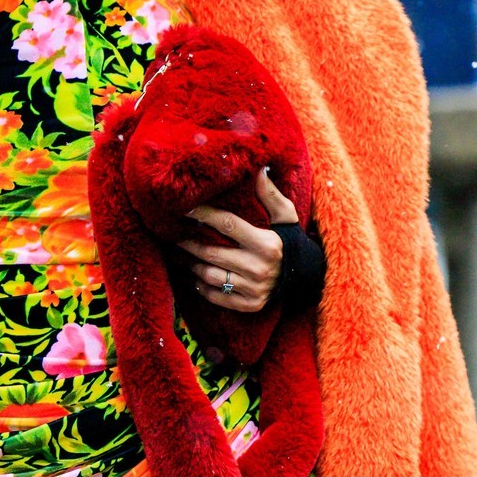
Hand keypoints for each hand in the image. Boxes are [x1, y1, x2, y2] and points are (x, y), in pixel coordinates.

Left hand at [178, 169, 297, 314]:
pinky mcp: (249, 305)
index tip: (185, 209)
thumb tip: (258, 171)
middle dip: (189, 242)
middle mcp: (259, 267)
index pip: (227, 225)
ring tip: (180, 255)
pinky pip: (216, 296)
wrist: (303, 277)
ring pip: (210, 275)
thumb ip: (270, 194)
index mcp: (266, 243)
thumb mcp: (285, 215)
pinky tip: (193, 276)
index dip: (204, 215)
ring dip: (190, 265)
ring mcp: (253, 289)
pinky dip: (200, 286)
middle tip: (174, 234)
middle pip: (212, 252)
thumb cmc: (288, 240)